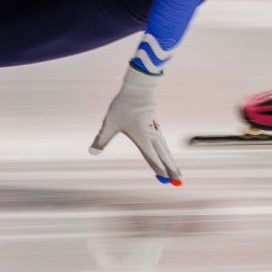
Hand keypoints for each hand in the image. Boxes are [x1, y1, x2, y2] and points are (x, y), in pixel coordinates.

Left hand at [90, 67, 183, 185]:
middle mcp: (153, 136)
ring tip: (178, 172)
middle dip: (172, 170)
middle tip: (179, 182)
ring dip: (172, 162)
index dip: (159, 169)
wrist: (138, 88)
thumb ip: (102, 139)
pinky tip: (168, 156)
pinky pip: (164, 143)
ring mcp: (157, 130)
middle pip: (164, 156)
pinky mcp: (157, 126)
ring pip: (166, 150)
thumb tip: (91, 152)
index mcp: (142, 137)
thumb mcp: (109, 124)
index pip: (153, 157)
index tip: (166, 180)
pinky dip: (168, 153)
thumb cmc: (123, 106)